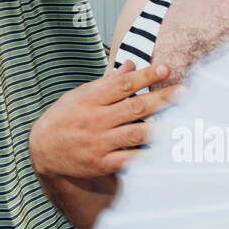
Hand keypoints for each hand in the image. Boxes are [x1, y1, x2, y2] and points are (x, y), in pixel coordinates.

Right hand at [29, 60, 174, 179]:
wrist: (43, 150)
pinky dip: (148, 156)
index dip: (146, 75)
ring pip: (136, 133)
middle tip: (185, 91)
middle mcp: (96, 119)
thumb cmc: (64, 117)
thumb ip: (107, 82)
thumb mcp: (80, 95)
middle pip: (135, 106)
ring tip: (183, 121)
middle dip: (162, 98)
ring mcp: (100, 142)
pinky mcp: (102, 163)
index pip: (123, 84)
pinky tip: (165, 152)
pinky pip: (130, 160)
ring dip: (161, 127)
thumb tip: (131, 65)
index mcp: (91, 99)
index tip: (166, 68)